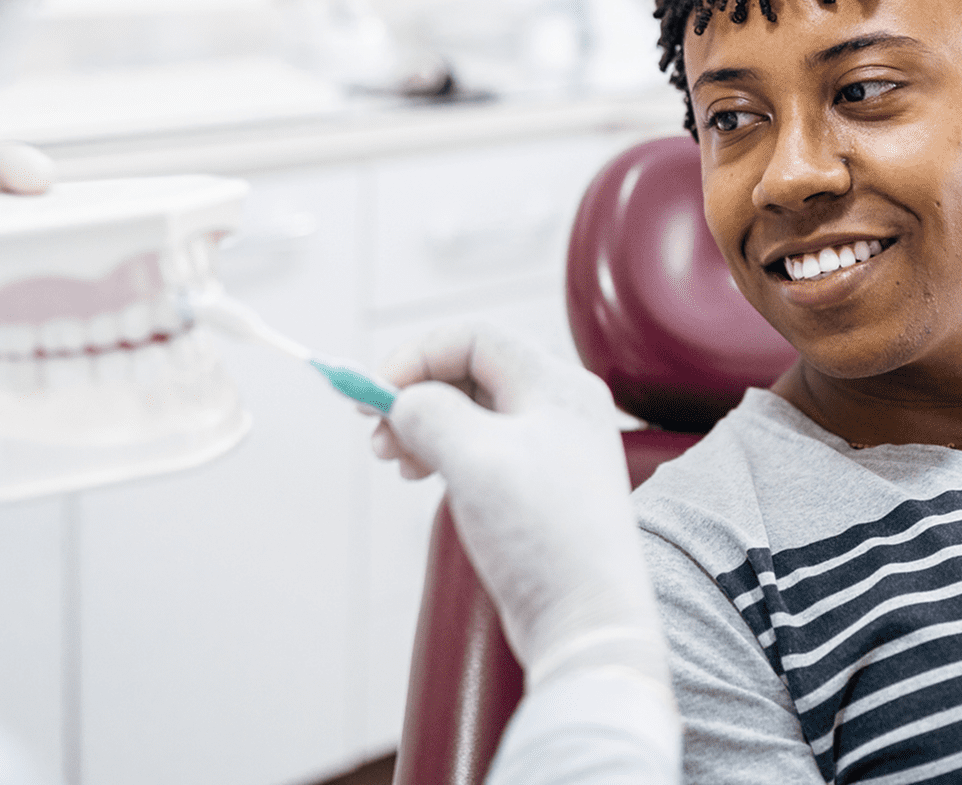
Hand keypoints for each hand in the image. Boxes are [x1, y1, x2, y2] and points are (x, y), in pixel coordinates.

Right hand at [372, 326, 667, 688]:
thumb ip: (429, 413)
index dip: (418, 355)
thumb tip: (404, 400)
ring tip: (392, 459)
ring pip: (472, 411)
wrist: (589, 623)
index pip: (476, 337)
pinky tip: (420, 473)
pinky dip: (444, 452)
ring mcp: (552, 447)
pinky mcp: (540, 486)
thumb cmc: (543, 535)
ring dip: (424, 425)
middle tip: (373, 430)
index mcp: (557, 384)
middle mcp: (560, 406)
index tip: (375, 391)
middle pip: (472, 371)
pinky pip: (482, 446)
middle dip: (416, 394)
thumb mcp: (474, 459)